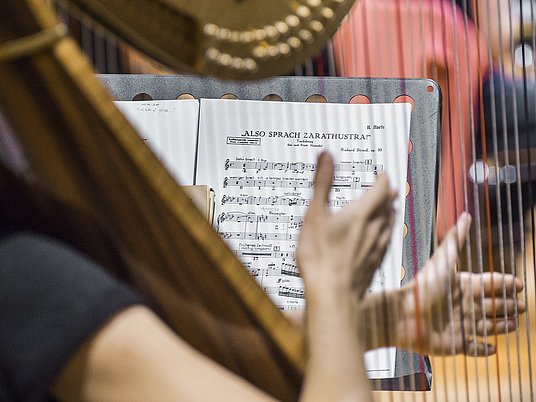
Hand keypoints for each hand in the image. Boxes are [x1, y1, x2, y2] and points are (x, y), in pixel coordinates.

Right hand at [297, 151, 395, 298]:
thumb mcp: (315, 214)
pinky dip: (385, 232)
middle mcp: (374, 228)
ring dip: (389, 212)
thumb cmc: (320, 256)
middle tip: (385, 187)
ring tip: (387, 208)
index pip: (380, 189)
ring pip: (389, 224)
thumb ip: (322, 183)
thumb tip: (326, 155)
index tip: (381, 172)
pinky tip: (380, 238)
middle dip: (387, 193)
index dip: (382, 178)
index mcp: (361, 213)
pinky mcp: (375, 264)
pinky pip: (386, 242)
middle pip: (388, 205)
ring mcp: (376, 247)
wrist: (332, 295)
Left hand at [395, 212, 524, 355]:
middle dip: (509, 305)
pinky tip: (493, 348)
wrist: (404, 315)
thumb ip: (456, 240)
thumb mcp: (443, 261)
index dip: (507, 284)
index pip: (493, 284)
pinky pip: (475, 349)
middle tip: (521, 306)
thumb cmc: (423, 287)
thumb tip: (466, 215)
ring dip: (502, 326)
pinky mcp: (458, 344)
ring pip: (490, 326)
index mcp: (465, 285)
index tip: (520, 284)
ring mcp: (462, 325)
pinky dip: (485, 349)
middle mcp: (465, 305)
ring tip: (513, 324)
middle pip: (495, 306)